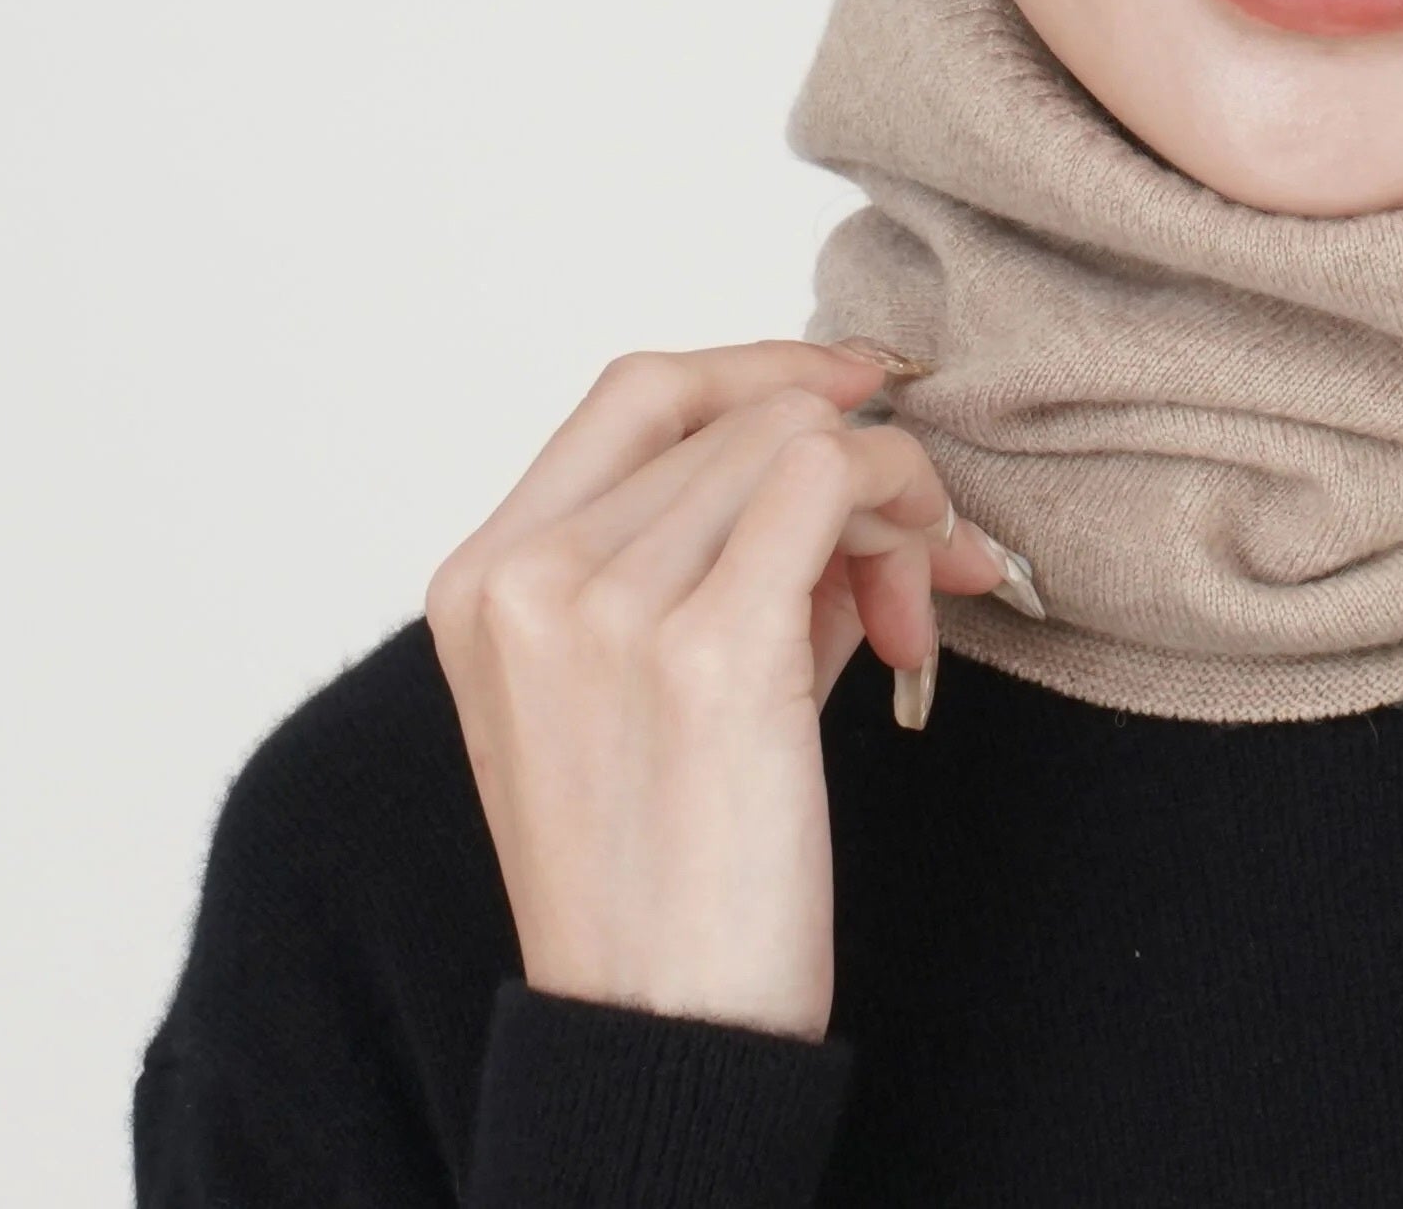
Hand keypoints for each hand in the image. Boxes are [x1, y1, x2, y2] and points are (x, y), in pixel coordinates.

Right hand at [424, 340, 1030, 1039]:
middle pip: (736, 415)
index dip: (763, 370)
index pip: (638, 393)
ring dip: (892, 505)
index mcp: (481, 578)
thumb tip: (851, 454)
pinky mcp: (707, 649)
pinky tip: (913, 612)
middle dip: (857, 466)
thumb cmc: (664, 878)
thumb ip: (720, 557)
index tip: (857, 393)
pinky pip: (831, 486)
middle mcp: (526, 578)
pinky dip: (898, 519)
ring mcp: (605, 607)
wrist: (657, 1032)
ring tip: (909, 618)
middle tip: (922, 564)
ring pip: (797, 441)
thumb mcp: (650, 685)